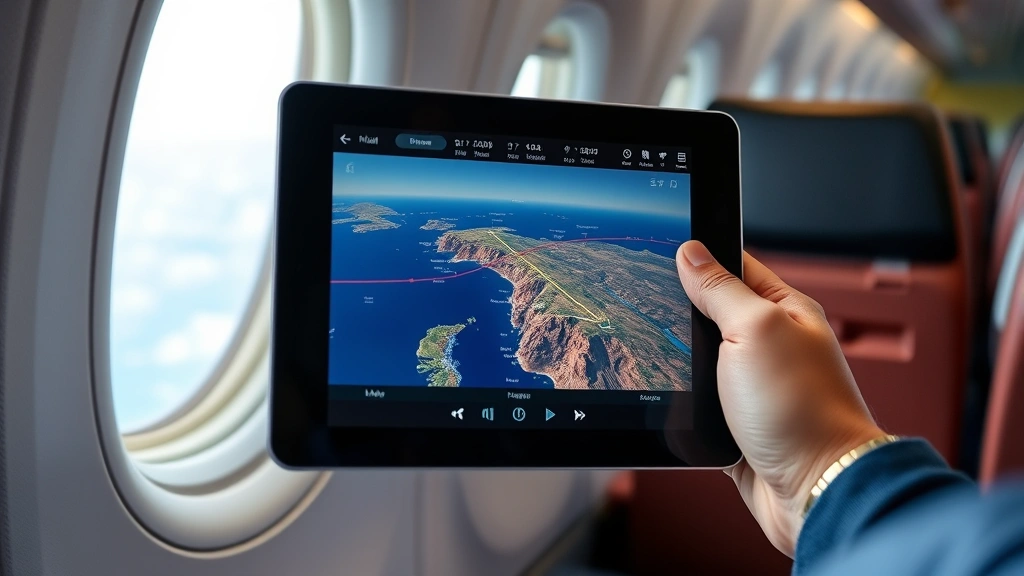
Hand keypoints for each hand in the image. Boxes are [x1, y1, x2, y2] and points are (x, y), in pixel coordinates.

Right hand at [676, 241, 885, 556]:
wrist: (814, 491)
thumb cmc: (801, 410)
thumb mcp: (754, 330)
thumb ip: (720, 289)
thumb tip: (692, 253)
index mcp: (784, 310)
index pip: (734, 266)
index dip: (699, 257)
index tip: (661, 251)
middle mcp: (770, 344)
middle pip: (710, 313)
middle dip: (680, 313)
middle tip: (651, 307)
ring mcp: (752, 385)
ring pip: (697, 360)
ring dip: (679, 363)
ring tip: (659, 358)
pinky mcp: (735, 422)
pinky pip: (697, 402)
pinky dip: (682, 403)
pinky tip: (671, 400)